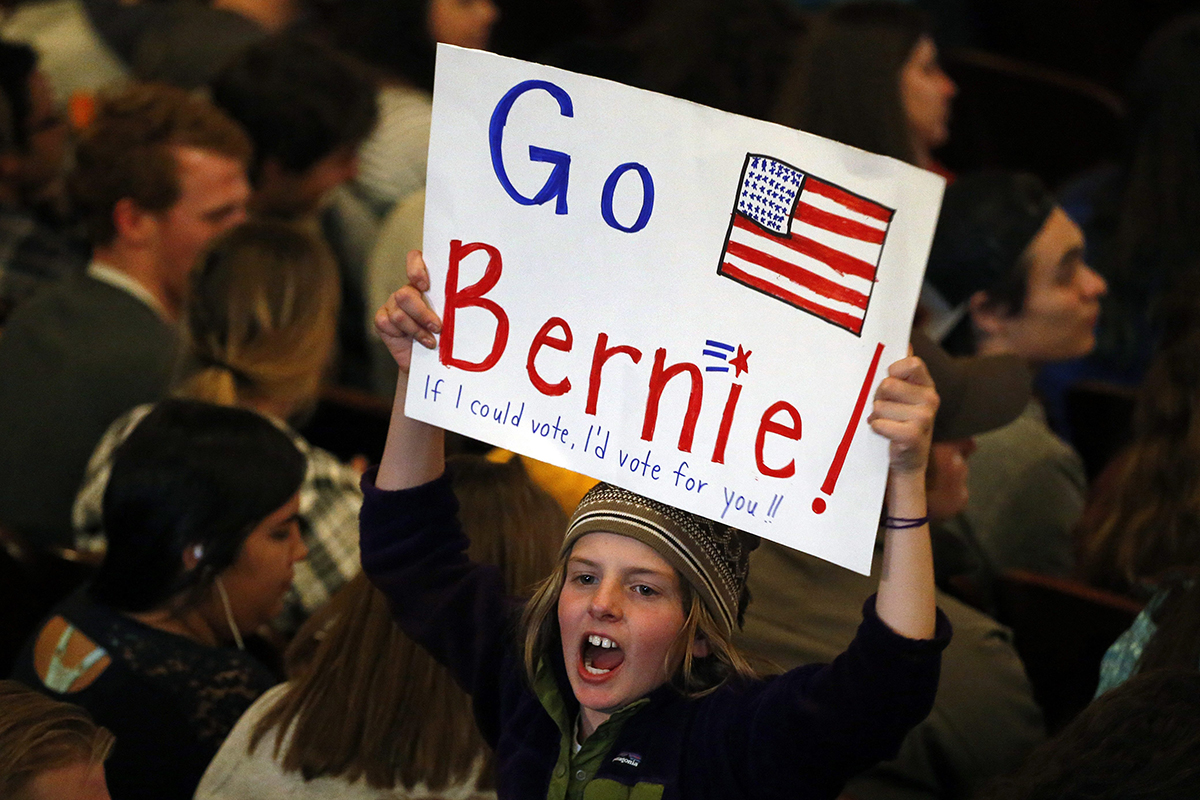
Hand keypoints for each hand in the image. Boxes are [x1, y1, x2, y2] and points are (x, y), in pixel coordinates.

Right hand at [374, 250, 441, 372]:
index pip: (415, 259)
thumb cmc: (444, 337)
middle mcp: (407, 291)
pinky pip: (387, 323)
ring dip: (417, 330)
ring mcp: (392, 304)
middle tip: (437, 327)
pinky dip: (403, 335)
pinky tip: (411, 341)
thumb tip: (468, 301)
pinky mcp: (382, 320)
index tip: (425, 286)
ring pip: (399, 314)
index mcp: (425, 283)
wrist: (428, 360)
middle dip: (422, 314)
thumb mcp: (452, 319)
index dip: (416, 267)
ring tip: (430, 341)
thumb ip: (452, 307)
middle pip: (406, 294)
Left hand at [867, 355, 937, 476]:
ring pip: (879, 405)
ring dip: (876, 415)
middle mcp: (930, 399)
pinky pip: (880, 423)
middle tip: (883, 408)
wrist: (906, 458)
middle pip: (888, 384)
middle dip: (878, 396)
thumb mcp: (901, 394)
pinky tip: (885, 434)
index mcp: (926, 384)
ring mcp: (924, 418)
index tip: (890, 380)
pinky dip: (877, 428)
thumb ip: (901, 370)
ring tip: (885, 423)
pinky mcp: (913, 436)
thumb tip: (905, 342)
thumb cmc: (898, 421)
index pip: (911, 363)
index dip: (893, 370)